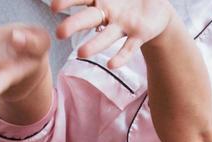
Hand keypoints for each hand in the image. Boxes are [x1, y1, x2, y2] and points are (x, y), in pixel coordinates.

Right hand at [51, 0, 174, 68]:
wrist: (157, 5)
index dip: (67, 1)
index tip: (54, 6)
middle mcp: (107, 14)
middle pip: (88, 20)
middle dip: (74, 26)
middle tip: (60, 34)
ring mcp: (122, 26)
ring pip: (106, 36)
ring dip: (94, 44)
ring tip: (82, 54)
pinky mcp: (138, 35)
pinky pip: (129, 47)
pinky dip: (121, 56)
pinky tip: (113, 64)